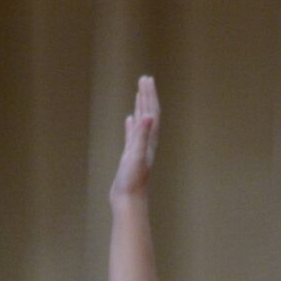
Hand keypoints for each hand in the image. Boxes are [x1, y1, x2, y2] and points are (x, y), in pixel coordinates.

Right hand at [110, 75, 158, 200]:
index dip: (149, 95)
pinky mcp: (130, 157)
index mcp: (149, 141)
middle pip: (148, 114)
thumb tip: (148, 116)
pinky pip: (132, 136)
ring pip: (141, 123)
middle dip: (146, 96)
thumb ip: (142, 136)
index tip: (146, 79)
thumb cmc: (132, 181)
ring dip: (140, 107)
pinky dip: (132, 125)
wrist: (128, 201)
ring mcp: (139, 150)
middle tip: (144, 79)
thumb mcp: (135, 156)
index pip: (151, 113)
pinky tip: (129, 120)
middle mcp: (147, 143)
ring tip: (139, 93)